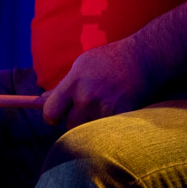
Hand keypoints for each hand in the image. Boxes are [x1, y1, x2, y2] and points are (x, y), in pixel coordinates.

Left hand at [42, 38, 156, 130]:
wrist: (142, 58)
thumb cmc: (109, 60)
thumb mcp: (81, 65)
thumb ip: (64, 85)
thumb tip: (43, 99)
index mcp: (74, 82)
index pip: (50, 112)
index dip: (51, 116)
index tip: (55, 116)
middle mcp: (87, 97)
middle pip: (70, 124)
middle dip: (75, 118)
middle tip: (86, 108)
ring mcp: (105, 108)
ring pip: (90, 128)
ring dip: (93, 122)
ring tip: (104, 104)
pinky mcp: (122, 116)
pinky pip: (108, 129)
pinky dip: (111, 124)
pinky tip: (117, 108)